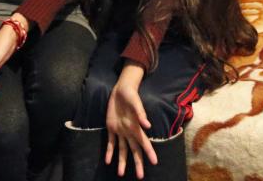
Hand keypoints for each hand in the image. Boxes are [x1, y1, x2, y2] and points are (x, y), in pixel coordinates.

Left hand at [105, 64, 155, 178]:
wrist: (121, 90)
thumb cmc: (131, 96)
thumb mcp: (136, 103)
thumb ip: (141, 114)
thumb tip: (147, 126)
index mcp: (137, 127)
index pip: (145, 142)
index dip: (149, 153)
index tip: (154, 162)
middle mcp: (130, 132)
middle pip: (135, 151)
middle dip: (138, 163)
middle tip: (141, 177)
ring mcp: (121, 131)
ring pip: (122, 150)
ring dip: (122, 161)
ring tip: (121, 174)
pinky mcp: (112, 128)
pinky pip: (111, 142)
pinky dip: (109, 152)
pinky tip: (108, 161)